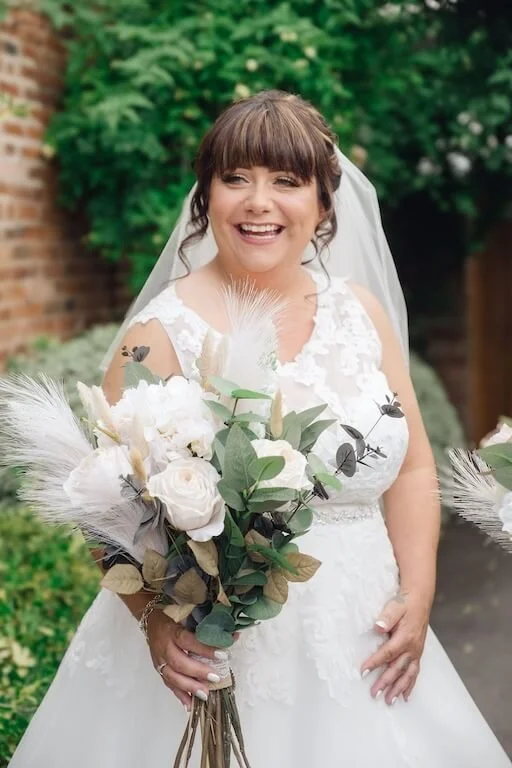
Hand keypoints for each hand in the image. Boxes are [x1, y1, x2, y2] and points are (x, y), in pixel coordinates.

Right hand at [146, 609, 229, 710]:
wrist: (150, 623)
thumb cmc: (173, 620)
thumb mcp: (186, 619)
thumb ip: (204, 629)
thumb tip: (231, 635)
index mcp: (172, 632)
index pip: (189, 642)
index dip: (205, 649)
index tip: (223, 655)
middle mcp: (164, 648)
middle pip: (180, 663)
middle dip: (198, 672)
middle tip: (216, 678)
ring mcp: (160, 661)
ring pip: (173, 677)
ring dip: (190, 687)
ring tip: (205, 695)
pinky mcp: (159, 671)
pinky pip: (169, 685)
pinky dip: (180, 696)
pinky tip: (191, 705)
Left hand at [361, 590, 429, 704]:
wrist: (420, 599)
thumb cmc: (405, 603)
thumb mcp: (395, 605)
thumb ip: (386, 617)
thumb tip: (377, 627)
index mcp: (405, 637)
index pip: (387, 653)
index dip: (375, 662)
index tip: (363, 671)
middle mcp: (412, 647)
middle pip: (397, 668)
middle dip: (386, 682)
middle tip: (374, 693)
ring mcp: (416, 652)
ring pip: (407, 674)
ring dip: (398, 688)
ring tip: (389, 701)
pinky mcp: (418, 653)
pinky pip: (415, 672)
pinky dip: (410, 685)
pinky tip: (405, 696)